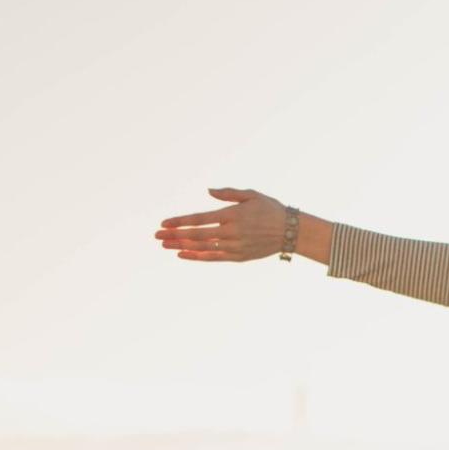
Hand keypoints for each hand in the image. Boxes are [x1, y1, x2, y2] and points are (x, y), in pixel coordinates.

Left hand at [154, 187, 289, 261]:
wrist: (292, 232)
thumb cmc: (271, 209)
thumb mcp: (251, 195)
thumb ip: (228, 193)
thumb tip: (208, 192)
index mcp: (232, 215)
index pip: (199, 219)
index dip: (180, 222)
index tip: (164, 223)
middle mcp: (231, 232)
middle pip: (196, 235)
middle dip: (174, 235)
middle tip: (156, 236)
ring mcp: (235, 246)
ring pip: (203, 247)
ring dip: (182, 246)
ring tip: (165, 245)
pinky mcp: (239, 256)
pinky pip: (213, 257)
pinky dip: (197, 256)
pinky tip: (182, 254)